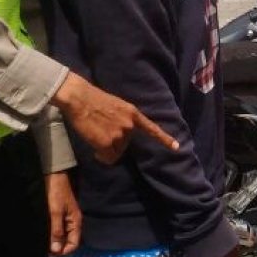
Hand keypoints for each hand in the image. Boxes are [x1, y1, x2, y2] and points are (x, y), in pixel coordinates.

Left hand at [45, 172, 80, 255]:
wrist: (53, 176)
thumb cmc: (55, 193)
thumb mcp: (55, 212)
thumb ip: (56, 231)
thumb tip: (56, 250)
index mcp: (75, 222)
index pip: (74, 244)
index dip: (64, 251)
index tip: (51, 253)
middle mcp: (72, 223)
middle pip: (67, 242)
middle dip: (57, 248)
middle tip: (43, 250)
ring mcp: (65, 219)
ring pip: (61, 236)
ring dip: (52, 241)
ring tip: (41, 243)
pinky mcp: (58, 216)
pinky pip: (56, 230)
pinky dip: (50, 234)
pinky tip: (42, 235)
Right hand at [53, 71, 178, 163]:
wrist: (80, 98)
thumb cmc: (94, 100)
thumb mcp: (117, 106)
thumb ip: (124, 118)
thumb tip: (123, 132)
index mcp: (133, 114)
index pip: (152, 129)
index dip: (165, 139)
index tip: (177, 147)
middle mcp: (129, 125)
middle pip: (125, 144)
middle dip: (115, 143)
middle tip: (102, 134)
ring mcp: (119, 134)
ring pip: (116, 151)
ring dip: (107, 149)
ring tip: (96, 138)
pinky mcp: (107, 143)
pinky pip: (108, 157)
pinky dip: (102, 156)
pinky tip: (95, 150)